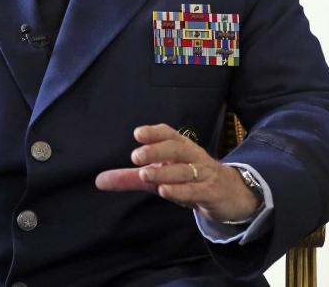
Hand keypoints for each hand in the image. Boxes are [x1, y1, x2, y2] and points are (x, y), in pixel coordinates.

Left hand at [95, 124, 260, 223]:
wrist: (230, 195)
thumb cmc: (191, 180)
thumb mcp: (160, 177)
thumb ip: (131, 178)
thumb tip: (98, 181)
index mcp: (182, 148)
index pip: (170, 134)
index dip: (155, 132)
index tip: (137, 133)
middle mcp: (194, 157)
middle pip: (177, 148)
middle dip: (157, 150)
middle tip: (136, 156)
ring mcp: (204, 174)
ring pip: (185, 170)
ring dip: (164, 172)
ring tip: (144, 174)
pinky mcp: (211, 193)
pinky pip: (196, 190)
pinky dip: (181, 191)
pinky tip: (165, 191)